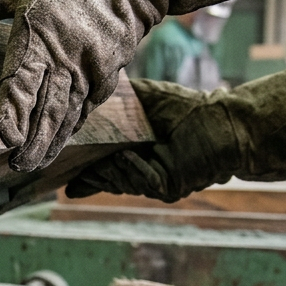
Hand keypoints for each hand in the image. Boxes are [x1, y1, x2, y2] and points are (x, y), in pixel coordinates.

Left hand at [0, 0, 256, 171]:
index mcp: (39, 31)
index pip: (23, 79)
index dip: (15, 110)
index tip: (7, 137)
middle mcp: (66, 54)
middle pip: (47, 106)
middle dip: (33, 140)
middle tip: (17, 165)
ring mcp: (90, 65)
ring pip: (68, 112)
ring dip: (52, 141)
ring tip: (35, 164)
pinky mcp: (108, 70)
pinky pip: (87, 106)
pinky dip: (73, 127)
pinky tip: (60, 143)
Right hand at [66, 62, 285, 201]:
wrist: (229, 122)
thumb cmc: (191, 109)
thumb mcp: (145, 99)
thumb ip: (116, 101)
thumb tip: (84, 97)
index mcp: (134, 153)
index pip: (100, 165)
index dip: (79, 166)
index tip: (56, 165)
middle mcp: (141, 171)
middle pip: (103, 177)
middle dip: (83, 172)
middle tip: (58, 163)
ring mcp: (153, 182)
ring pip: (116, 181)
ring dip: (104, 169)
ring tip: (94, 153)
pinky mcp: (166, 187)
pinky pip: (137, 180)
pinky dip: (129, 167)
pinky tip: (127, 153)